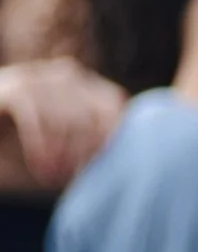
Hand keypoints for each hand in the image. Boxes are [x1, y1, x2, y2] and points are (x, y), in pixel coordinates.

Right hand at [0, 59, 128, 191]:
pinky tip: (40, 167)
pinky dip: (40, 148)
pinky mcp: (12, 88)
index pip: (112, 107)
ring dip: (60, 154)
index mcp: (84, 83)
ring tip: (53, 177)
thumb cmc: (30, 143)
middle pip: (89, 115)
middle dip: (83, 152)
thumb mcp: (68, 145)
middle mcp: (64, 74)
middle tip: (73, 177)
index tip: (100, 168)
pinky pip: (36, 120)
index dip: (108, 139)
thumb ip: (95, 145)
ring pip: (63, 119)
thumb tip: (131, 166)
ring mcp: (36, 76)